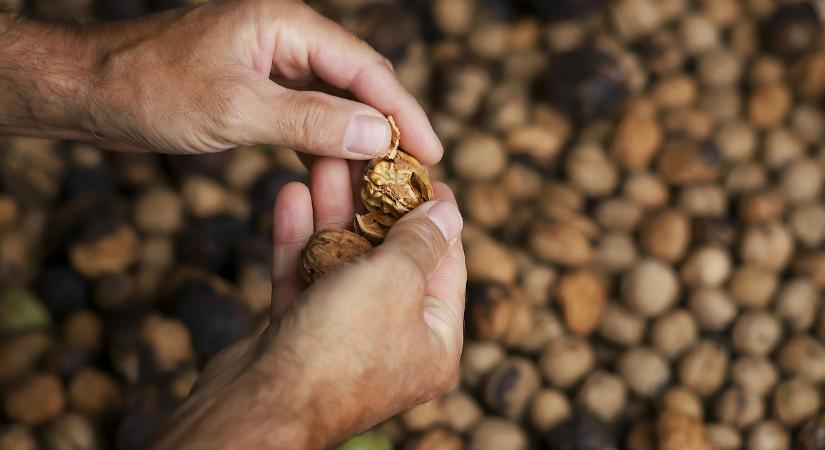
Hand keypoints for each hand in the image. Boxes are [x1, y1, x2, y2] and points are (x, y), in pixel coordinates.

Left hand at [0, 0, 441, 164]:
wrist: (90, 91)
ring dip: (357, 144)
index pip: (366, 69)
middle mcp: (287, 38)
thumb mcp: (236, 109)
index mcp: (286, 24)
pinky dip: (325, 148)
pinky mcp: (258, 91)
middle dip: (387, 130)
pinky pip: (307, 118)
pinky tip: (340, 178)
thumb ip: (311, 121)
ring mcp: (272, 65)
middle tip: (416, 178)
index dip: (404, 113)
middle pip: (357, 84)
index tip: (433, 154)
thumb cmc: (151, 88)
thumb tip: (380, 134)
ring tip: (385, 185)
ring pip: (334, 104)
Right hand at [150, 180, 465, 449]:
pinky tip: (291, 195)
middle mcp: (392, 342)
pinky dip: (299, 241)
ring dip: (331, 212)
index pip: (445, 264)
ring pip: (342, 263)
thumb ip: (421, 242)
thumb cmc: (339, 347)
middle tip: (361, 156)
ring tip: (322, 161)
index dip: (434, 213)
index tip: (420, 171)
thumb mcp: (395, 281)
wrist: (257, 407)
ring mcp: (344, 340)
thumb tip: (449, 212)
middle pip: (389, 259)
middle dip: (371, 204)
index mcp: (434, 341)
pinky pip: (306, 280)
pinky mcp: (299, 337)